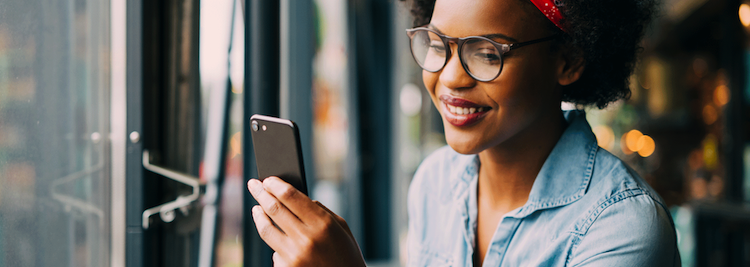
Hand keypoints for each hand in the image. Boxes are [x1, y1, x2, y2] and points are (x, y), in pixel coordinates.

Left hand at [247, 177, 365, 266]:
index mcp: (323, 224)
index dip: (275, 185)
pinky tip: (280, 241)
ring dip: (258, 216)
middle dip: (260, 193)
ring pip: (266, 230)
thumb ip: (320, 211)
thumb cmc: (347, 256)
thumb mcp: (341, 228)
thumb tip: (297, 198)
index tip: (267, 179)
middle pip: (274, 209)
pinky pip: (274, 252)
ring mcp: (294, 256)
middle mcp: (306, 239)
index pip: (290, 196)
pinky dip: (276, 244)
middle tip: (253, 185)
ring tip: (256, 209)